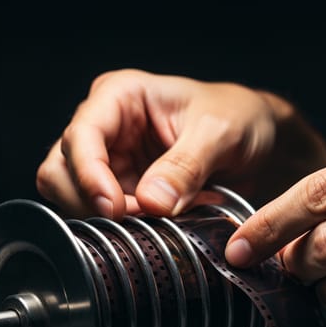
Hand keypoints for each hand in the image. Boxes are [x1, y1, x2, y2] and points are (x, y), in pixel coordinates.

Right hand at [36, 68, 325, 219]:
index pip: (81, 136)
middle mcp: (106, 129)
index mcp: (120, 97)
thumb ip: (186, 165)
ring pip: (75, 200)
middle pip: (62, 171)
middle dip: (93, 202)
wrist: (263, 142)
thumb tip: (152, 201)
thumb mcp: (221, 133)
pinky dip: (129, 229)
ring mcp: (111, 164)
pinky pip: (106, 220)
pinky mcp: (124, 194)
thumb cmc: (242, 118)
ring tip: (163, 218)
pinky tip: (169, 222)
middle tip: (141, 218)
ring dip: (111, 220)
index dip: (88, 174)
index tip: (113, 207)